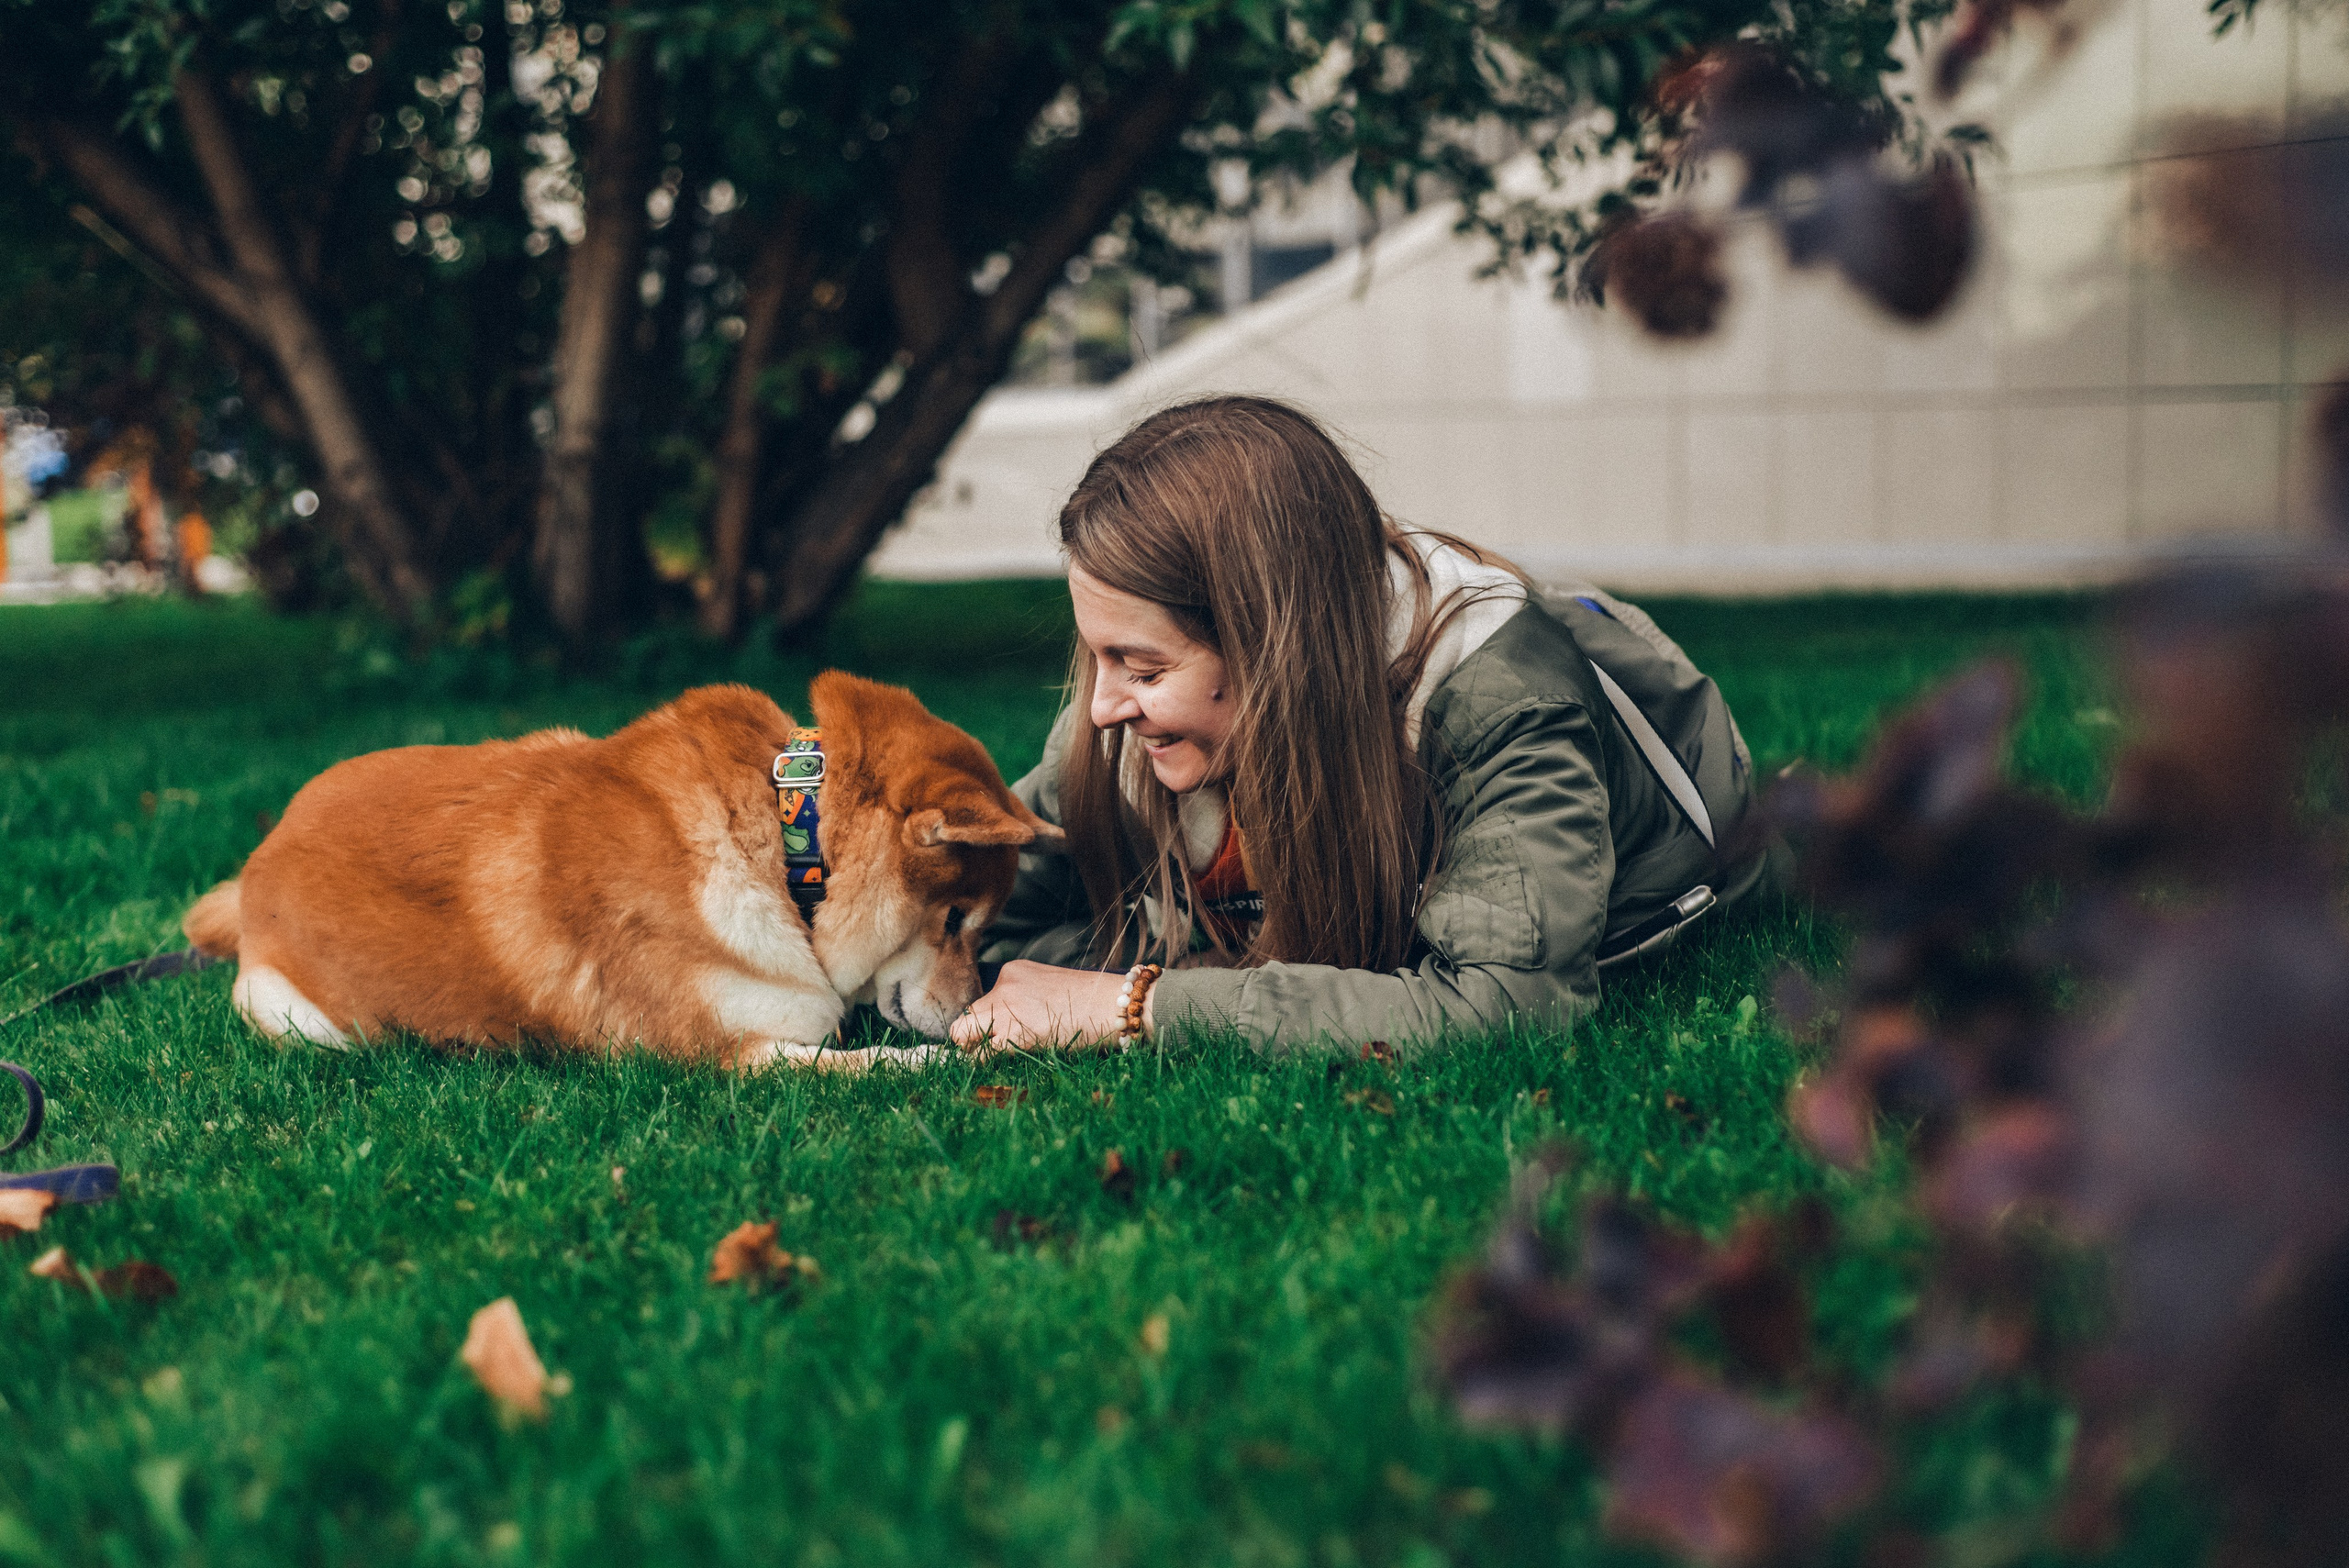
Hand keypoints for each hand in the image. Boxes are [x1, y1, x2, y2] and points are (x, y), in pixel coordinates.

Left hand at [949, 961, 1141, 1051]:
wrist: (1112, 1006)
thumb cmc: (1092, 1003)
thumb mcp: (1052, 988)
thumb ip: (1027, 999)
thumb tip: (1011, 1025)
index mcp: (1013, 971)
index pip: (984, 1001)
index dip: (987, 1023)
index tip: (996, 1036)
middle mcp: (1004, 986)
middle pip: (967, 1015)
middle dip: (973, 1036)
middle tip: (987, 1051)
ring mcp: (1006, 1008)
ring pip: (962, 1033)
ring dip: (972, 1049)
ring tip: (990, 1060)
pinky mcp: (1013, 1033)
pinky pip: (980, 1055)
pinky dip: (984, 1064)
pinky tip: (999, 1067)